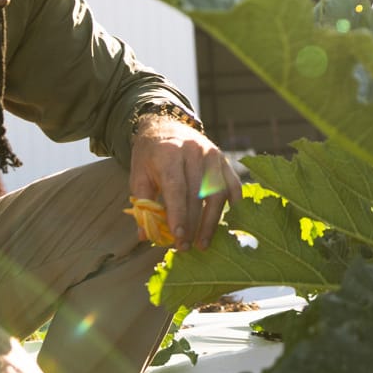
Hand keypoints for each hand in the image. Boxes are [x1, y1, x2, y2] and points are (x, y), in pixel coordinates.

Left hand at [129, 116, 242, 250]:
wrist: (166, 125)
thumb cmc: (150, 155)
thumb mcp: (138, 175)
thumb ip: (142, 203)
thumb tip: (146, 235)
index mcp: (169, 153)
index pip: (176, 187)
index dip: (178, 214)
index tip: (178, 237)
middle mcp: (194, 151)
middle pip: (198, 193)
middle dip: (193, 224)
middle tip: (186, 246)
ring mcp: (213, 155)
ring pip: (218, 192)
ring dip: (211, 221)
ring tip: (203, 243)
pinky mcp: (224, 160)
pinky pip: (233, 185)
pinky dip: (231, 206)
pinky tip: (223, 224)